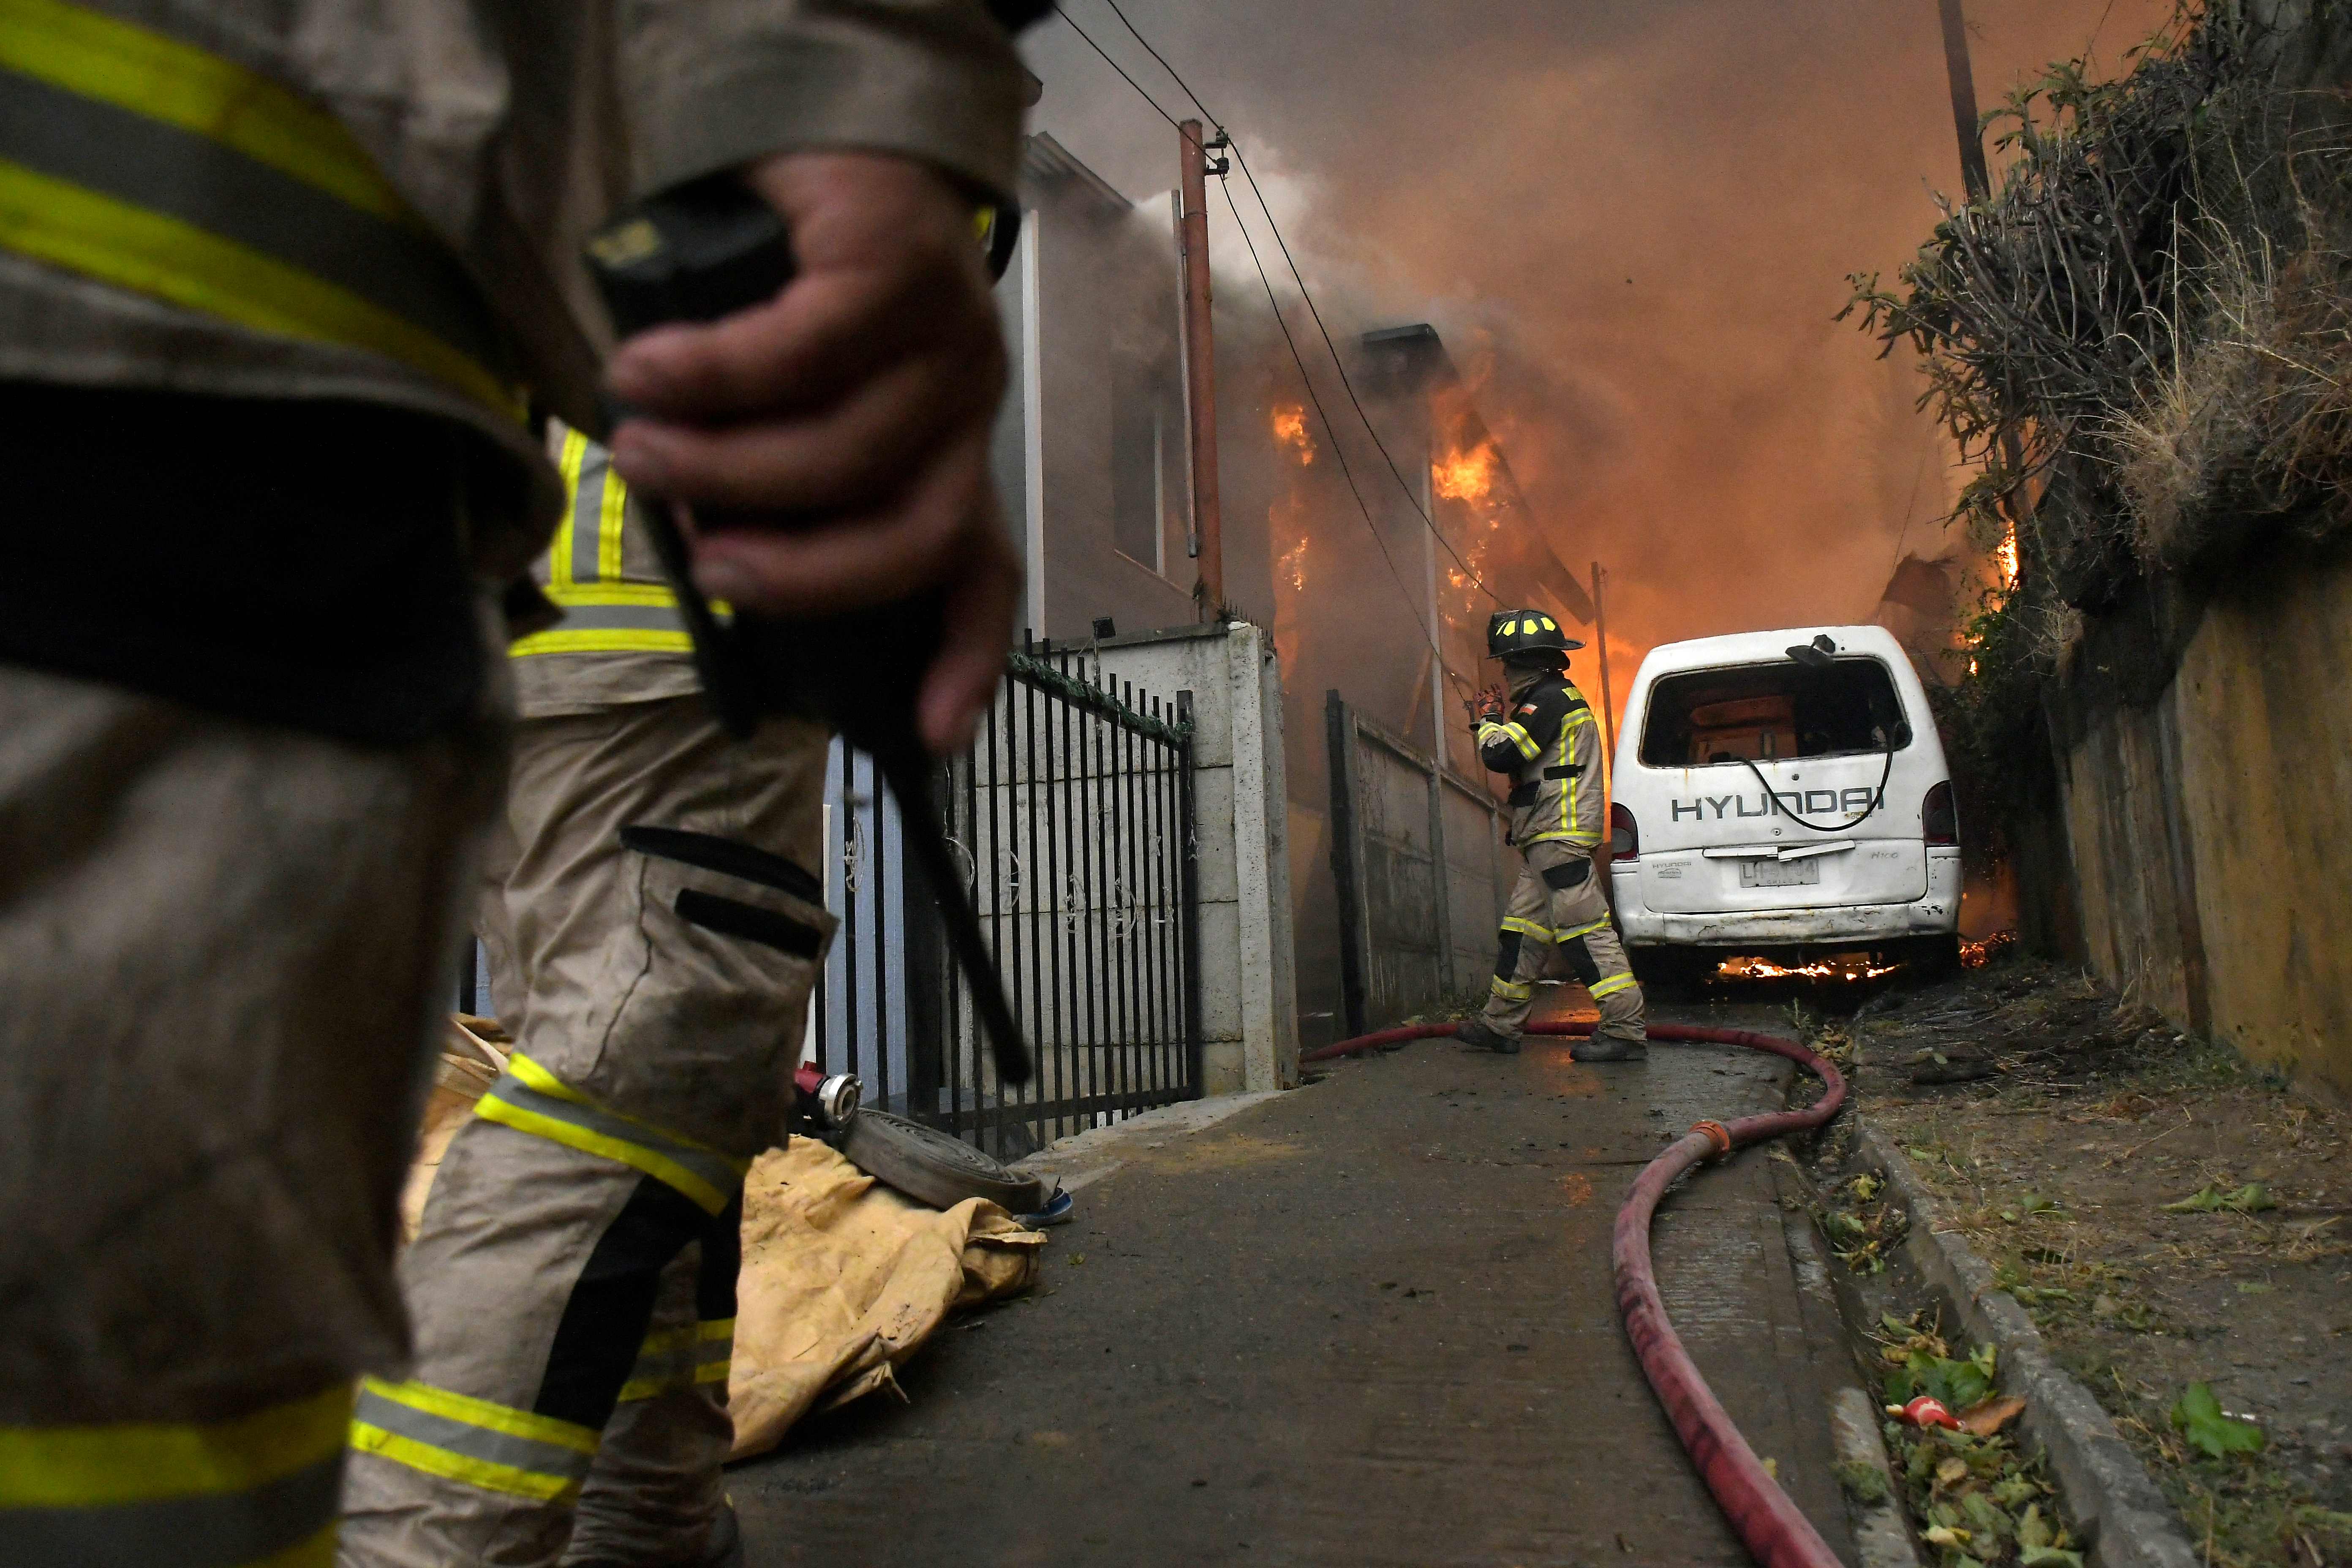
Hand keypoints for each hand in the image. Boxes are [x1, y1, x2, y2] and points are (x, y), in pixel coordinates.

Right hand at [605, 152, 1015, 754]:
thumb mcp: (784, 411)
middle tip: (707, 569)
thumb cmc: (778, 292)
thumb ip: (771, 490)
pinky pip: (801, 353)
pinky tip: (644, 371)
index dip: (966, 664)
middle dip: (801, 576)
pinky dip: (710, 375)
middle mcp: (966, 411)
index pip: (983, 578)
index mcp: (946, 458)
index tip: (932, 738)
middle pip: (912, 538)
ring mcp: (949, 342)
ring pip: (845, 451)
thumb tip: (707, 560)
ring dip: (725, 467)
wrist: (802, 133)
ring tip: (639, 448)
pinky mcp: (903, 269)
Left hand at [1472, 685, 1507, 724]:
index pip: (1496, 688)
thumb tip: (1498, 702)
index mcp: (1498, 696)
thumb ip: (1499, 702)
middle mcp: (1491, 695)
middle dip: (1487, 691)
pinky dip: (1475, 695)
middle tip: (1485, 692)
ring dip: (1481, 694)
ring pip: (1481, 692)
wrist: (1492, 715)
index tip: (1493, 684)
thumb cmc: (1498, 712)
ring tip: (1480, 694)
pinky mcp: (1478, 700)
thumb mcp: (1502, 707)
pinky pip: (1476, 695)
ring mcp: (1484, 697)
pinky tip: (1475, 695)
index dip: (1494, 686)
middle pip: (1488, 690)